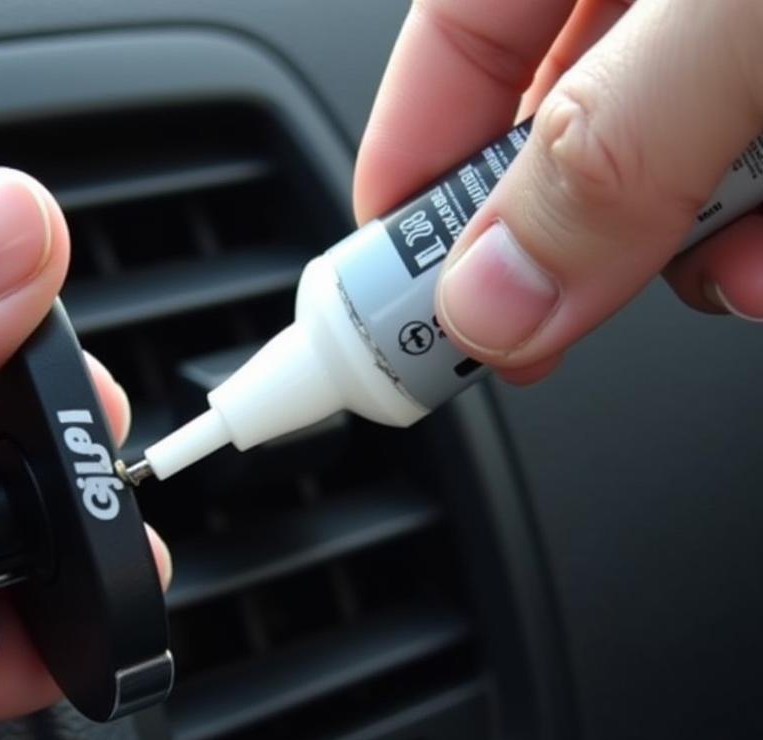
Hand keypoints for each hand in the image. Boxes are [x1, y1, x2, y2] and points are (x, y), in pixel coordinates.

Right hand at [354, 0, 762, 383]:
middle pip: (555, 119)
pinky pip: (750, 177)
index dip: (409, 156)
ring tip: (734, 278)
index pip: (457, 28)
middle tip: (533, 330)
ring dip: (678, 255)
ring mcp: (738, 32)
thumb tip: (488, 296)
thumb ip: (610, 148)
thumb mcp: (738, 21)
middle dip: (557, 239)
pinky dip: (752, 240)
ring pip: (661, 165)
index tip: (392, 279)